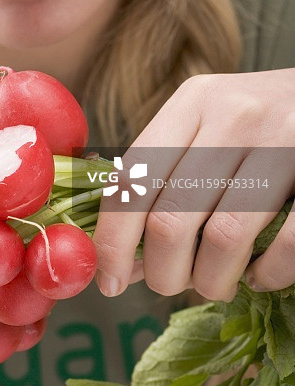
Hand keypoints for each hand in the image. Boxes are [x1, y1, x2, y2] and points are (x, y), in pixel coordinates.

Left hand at [93, 69, 294, 300]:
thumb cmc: (258, 118)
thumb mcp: (207, 120)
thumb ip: (165, 172)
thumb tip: (121, 252)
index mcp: (194, 101)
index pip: (133, 176)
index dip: (113, 238)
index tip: (109, 278)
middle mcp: (232, 115)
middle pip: (171, 216)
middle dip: (162, 271)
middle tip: (169, 283)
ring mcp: (280, 141)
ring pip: (223, 237)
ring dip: (210, 280)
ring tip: (213, 282)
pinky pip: (286, 245)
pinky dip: (267, 275)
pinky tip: (259, 275)